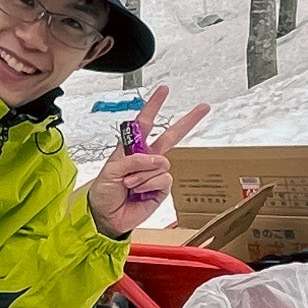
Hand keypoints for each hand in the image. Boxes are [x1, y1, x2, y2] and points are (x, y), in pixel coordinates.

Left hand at [88, 83, 210, 236]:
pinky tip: (139, 191)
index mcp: (132, 149)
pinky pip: (163, 180)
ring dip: (143, 174)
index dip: (153, 106)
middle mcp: (146, 159)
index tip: (164, 90)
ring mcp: (155, 173)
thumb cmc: (104, 192)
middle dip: (187, 121)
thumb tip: (157, 159)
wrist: (105, 216)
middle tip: (203, 107)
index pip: (144, 124)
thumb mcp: (111, 170)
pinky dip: (149, 184)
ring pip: (162, 164)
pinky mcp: (161, 189)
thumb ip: (133, 160)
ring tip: (129, 184)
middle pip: (171, 136)